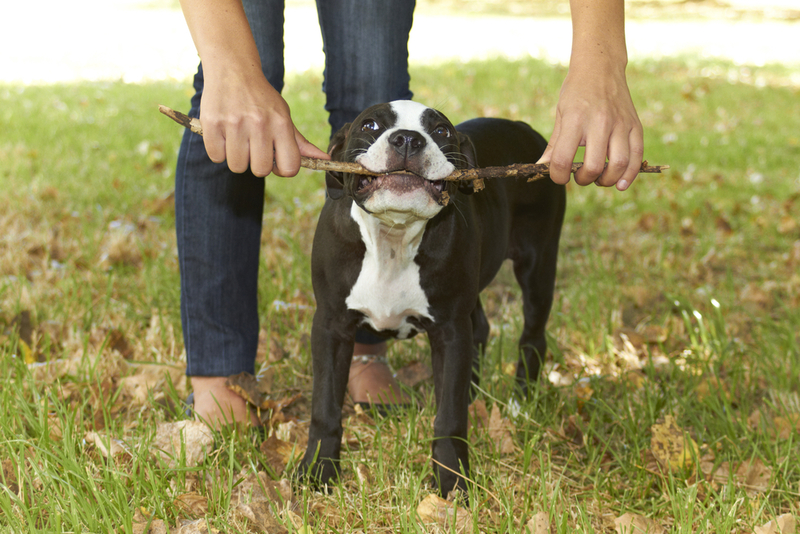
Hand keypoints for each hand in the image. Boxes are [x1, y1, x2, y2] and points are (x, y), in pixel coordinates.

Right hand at [199, 66, 328, 176]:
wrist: (232, 69)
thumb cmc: (262, 99)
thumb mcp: (284, 116)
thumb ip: (300, 142)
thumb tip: (324, 160)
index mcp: (281, 123)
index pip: (290, 167)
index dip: (282, 169)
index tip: (275, 160)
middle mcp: (259, 124)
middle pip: (260, 171)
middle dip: (257, 164)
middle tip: (253, 147)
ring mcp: (234, 124)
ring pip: (237, 166)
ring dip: (236, 158)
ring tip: (237, 139)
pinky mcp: (211, 124)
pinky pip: (216, 157)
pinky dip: (219, 151)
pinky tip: (223, 135)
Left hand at [538, 63, 642, 190]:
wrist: (600, 66)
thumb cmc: (576, 91)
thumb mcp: (560, 114)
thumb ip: (554, 144)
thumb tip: (541, 167)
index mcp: (575, 120)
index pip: (562, 160)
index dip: (557, 176)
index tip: (558, 176)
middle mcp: (599, 122)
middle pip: (593, 167)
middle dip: (584, 180)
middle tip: (580, 176)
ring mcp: (620, 124)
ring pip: (619, 165)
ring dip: (607, 180)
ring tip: (599, 179)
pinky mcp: (635, 125)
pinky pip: (637, 156)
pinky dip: (630, 174)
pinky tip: (621, 183)